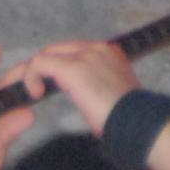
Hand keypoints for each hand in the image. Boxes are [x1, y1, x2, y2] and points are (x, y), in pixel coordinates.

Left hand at [19, 36, 142, 135]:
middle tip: (33, 90)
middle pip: (56, 50)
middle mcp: (96, 48)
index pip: (72, 51)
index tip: (47, 86)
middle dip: (40, 69)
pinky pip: (39, 64)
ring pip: (45, 55)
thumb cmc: (130, 117)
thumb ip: (101, 85)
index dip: (56, 67)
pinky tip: (34, 95)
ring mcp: (84, 56)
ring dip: (32, 75)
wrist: (138, 121)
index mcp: (109, 52)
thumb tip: (91, 94)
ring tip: (31, 93)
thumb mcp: (116, 94)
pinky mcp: (72, 69)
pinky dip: (31, 78)